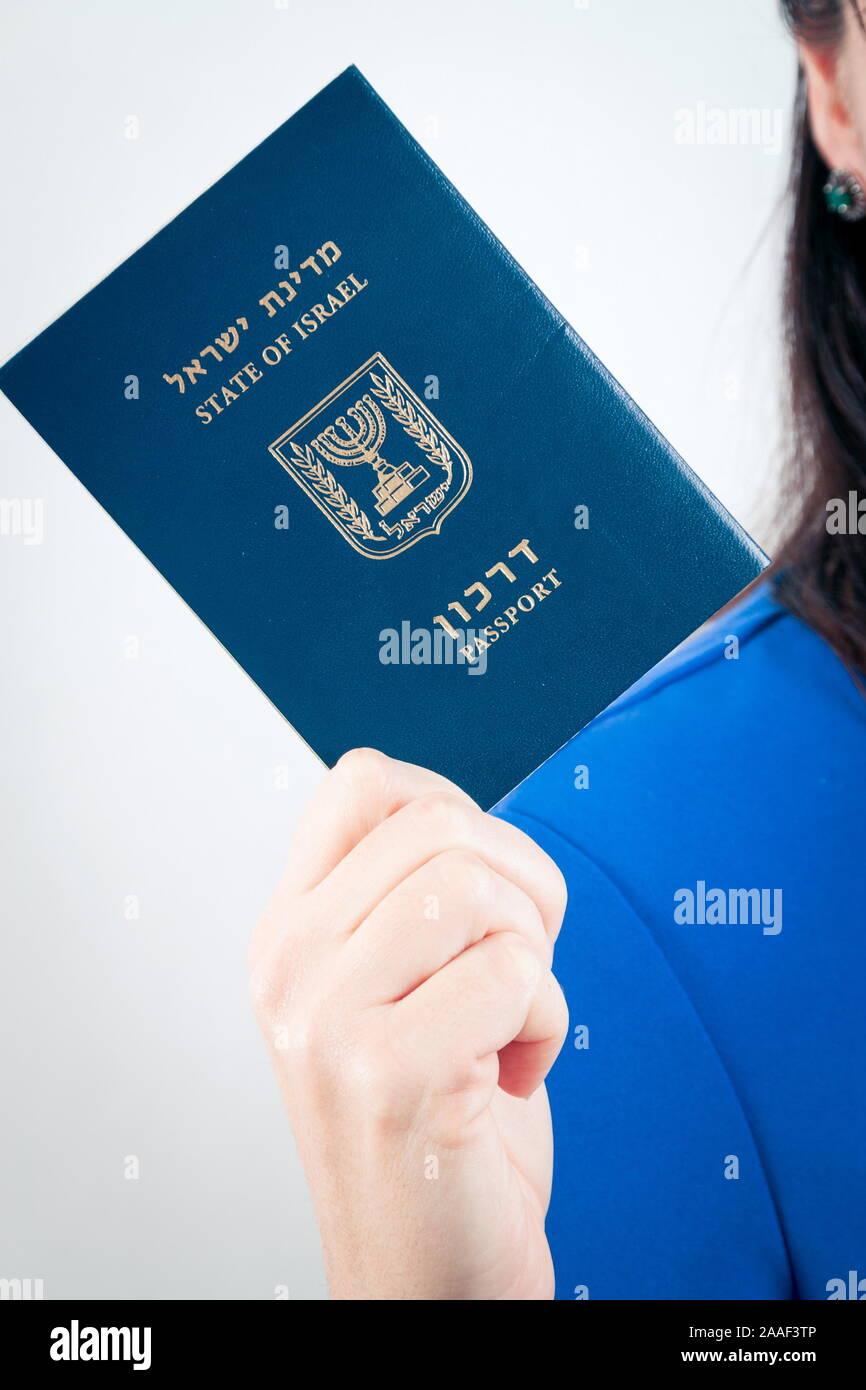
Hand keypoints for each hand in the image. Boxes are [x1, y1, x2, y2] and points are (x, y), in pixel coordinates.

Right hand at [248, 749, 567, 1299]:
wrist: (428, 1271)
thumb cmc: (438, 1121)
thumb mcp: (394, 987)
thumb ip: (408, 896)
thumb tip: (467, 818)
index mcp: (288, 930)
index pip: (364, 784)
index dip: (455, 809)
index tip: (482, 886)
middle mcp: (288, 964)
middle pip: (441, 826)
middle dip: (521, 886)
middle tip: (515, 965)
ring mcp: (325, 1018)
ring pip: (476, 889)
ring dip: (532, 956)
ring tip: (507, 1022)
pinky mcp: (388, 1075)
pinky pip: (513, 973)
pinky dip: (546, 1021)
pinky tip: (512, 1074)